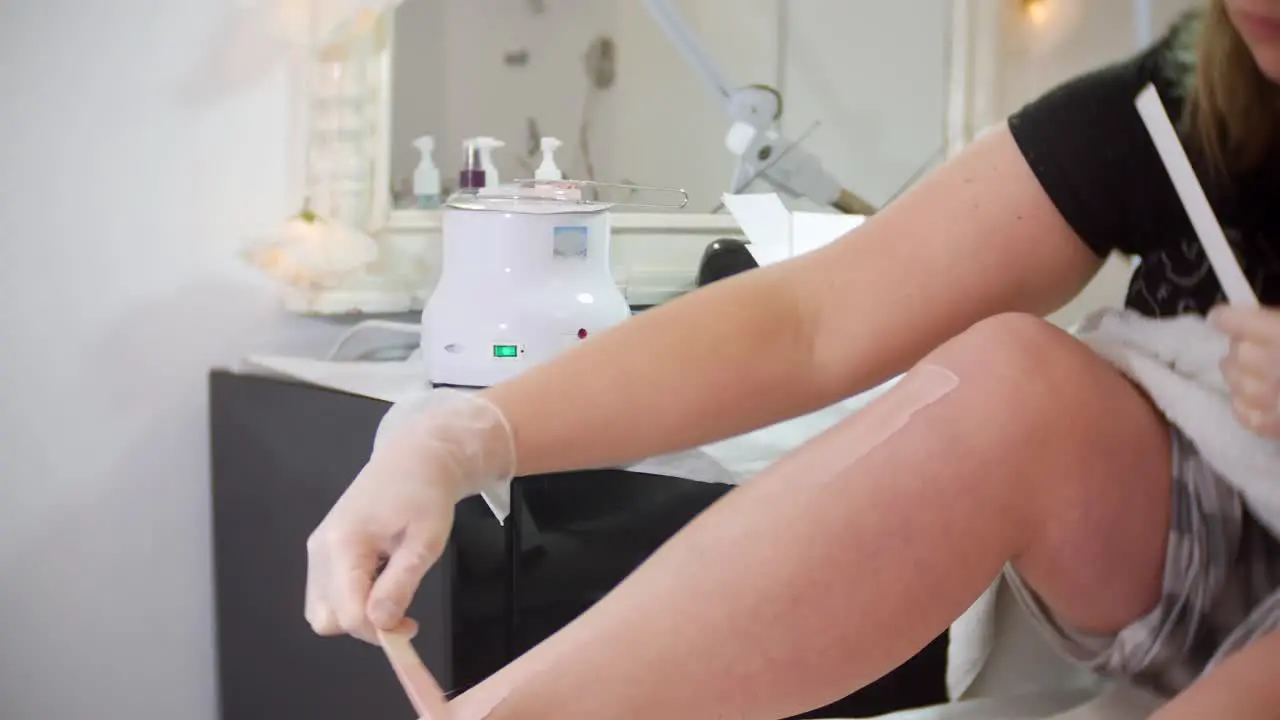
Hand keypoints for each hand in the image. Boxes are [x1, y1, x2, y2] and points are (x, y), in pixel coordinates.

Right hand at [305, 390, 516, 641]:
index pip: (348, 614)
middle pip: (326, 618)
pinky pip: (326, 592)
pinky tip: (380, 581)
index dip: (378, 631)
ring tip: (393, 593)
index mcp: (344, 544)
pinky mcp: (321, 549)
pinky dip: (351, 599)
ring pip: (322, 609)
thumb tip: (381, 625)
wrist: (414, 458)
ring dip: (356, 614)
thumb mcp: (425, 542)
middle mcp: (319, 550)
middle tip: (401, 612)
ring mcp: (316, 549)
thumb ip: (400, 585)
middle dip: (363, 626)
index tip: (411, 626)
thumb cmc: (425, 495)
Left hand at [1210, 305, 1279, 438]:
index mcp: (1278, 334)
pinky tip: (1268, 402)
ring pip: (1231, 380)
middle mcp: (1265, 364)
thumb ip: (1271, 324)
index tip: (1225, 320)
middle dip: (1244, 351)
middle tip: (1264, 354)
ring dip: (1244, 378)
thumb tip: (1247, 318)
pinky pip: (1240, 409)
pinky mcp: (1263, 424)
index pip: (1228, 320)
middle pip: (1232, 353)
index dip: (1227, 319)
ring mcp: (1263, 398)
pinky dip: (1249, 405)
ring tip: (1268, 380)